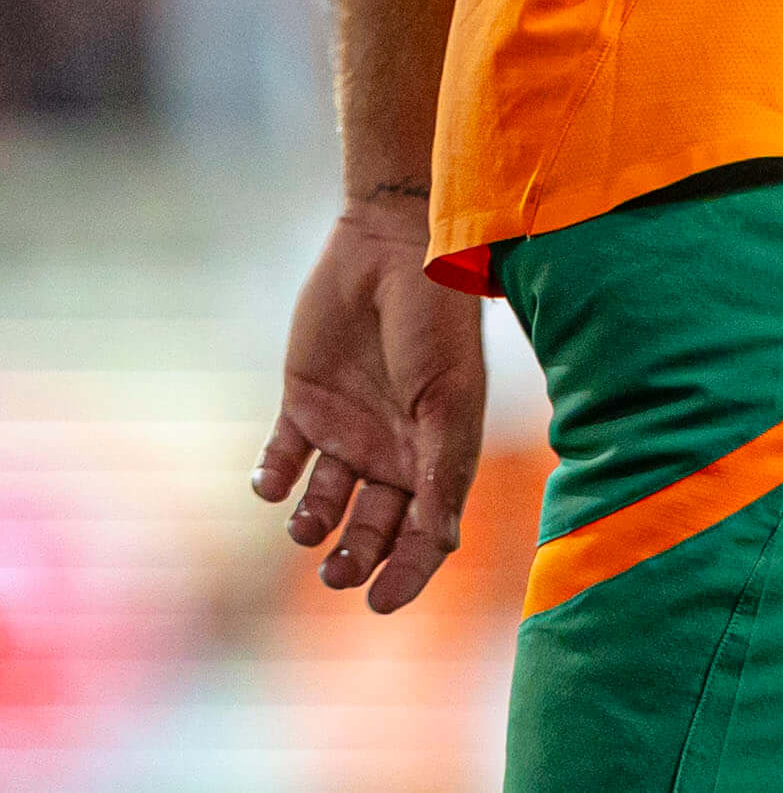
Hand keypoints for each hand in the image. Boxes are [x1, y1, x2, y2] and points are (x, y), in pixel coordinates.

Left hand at [251, 198, 486, 611]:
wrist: (392, 244)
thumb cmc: (434, 319)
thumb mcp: (446, 397)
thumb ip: (441, 468)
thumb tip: (441, 544)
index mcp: (435, 453)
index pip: (424, 534)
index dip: (407, 574)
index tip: (381, 603)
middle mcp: (391, 450)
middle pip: (371, 530)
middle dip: (354, 560)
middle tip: (336, 571)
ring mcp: (347, 428)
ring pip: (324, 505)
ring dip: (313, 527)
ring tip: (308, 523)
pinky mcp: (304, 404)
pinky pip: (282, 460)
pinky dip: (271, 481)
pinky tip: (274, 483)